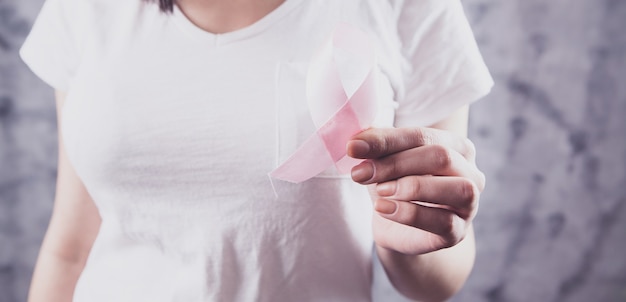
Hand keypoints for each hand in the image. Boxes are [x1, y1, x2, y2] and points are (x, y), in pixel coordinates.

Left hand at [347, 127, 484, 254]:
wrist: (396, 229)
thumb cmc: (394, 186)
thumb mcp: (384, 162)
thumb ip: (378, 147)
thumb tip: (358, 141)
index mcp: (456, 146)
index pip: (422, 135)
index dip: (386, 140)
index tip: (353, 147)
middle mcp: (471, 172)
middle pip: (440, 156)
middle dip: (395, 163)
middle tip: (360, 173)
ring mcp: (470, 204)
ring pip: (456, 187)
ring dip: (412, 186)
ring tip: (379, 190)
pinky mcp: (458, 232)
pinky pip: (442, 221)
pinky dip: (408, 213)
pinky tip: (383, 209)